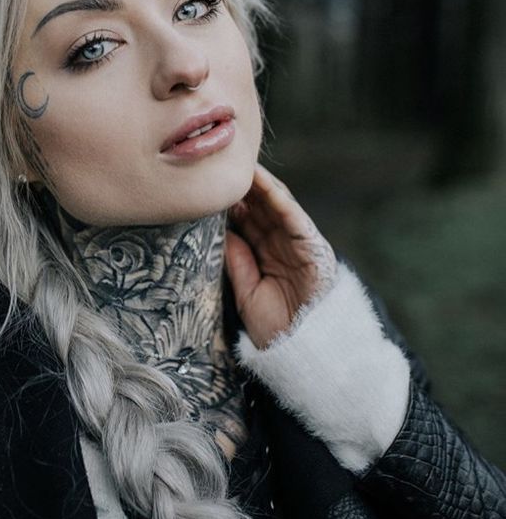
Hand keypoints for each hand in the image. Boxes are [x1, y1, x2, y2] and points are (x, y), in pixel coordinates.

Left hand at [224, 164, 336, 348]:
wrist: (306, 352)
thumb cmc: (277, 329)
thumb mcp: (247, 292)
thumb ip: (236, 261)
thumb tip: (220, 231)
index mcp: (265, 256)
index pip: (245, 221)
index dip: (227, 203)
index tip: (206, 187)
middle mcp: (281, 245)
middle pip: (258, 208)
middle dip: (239, 188)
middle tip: (217, 168)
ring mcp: (297, 244)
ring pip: (275, 205)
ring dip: (257, 185)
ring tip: (236, 166)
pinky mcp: (313, 246)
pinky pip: (293, 216)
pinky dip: (278, 198)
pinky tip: (261, 183)